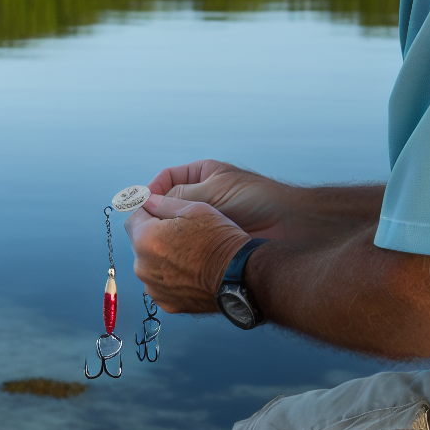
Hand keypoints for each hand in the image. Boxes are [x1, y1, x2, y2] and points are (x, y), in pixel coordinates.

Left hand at [125, 193, 251, 313]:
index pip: (133, 218)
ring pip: (149, 265)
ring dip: (161, 257)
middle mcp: (143, 266)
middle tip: (179, 233)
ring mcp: (153, 288)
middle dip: (153, 235)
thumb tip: (146, 198)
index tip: (159, 211)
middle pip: (140, 243)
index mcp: (146, 240)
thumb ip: (164, 203)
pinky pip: (161, 284)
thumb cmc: (219, 240)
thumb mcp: (195, 209)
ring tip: (187, 253)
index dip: (147, 212)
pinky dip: (170, 277)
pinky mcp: (166, 302)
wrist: (241, 275)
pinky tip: (190, 271)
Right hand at [149, 160, 293, 238]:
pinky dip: (179, 249)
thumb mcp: (215, 190)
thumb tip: (148, 202)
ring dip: (167, 234)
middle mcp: (201, 197)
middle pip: (167, 205)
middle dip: (157, 215)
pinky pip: (188, 244)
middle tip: (145, 228)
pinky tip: (174, 253)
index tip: (140, 205)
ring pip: (176, 227)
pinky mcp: (211, 241)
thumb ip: (181, 194)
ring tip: (158, 242)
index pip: (166, 179)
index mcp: (201, 176)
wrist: (288, 225)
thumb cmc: (257, 199)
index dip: (152, 191)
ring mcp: (205, 220)